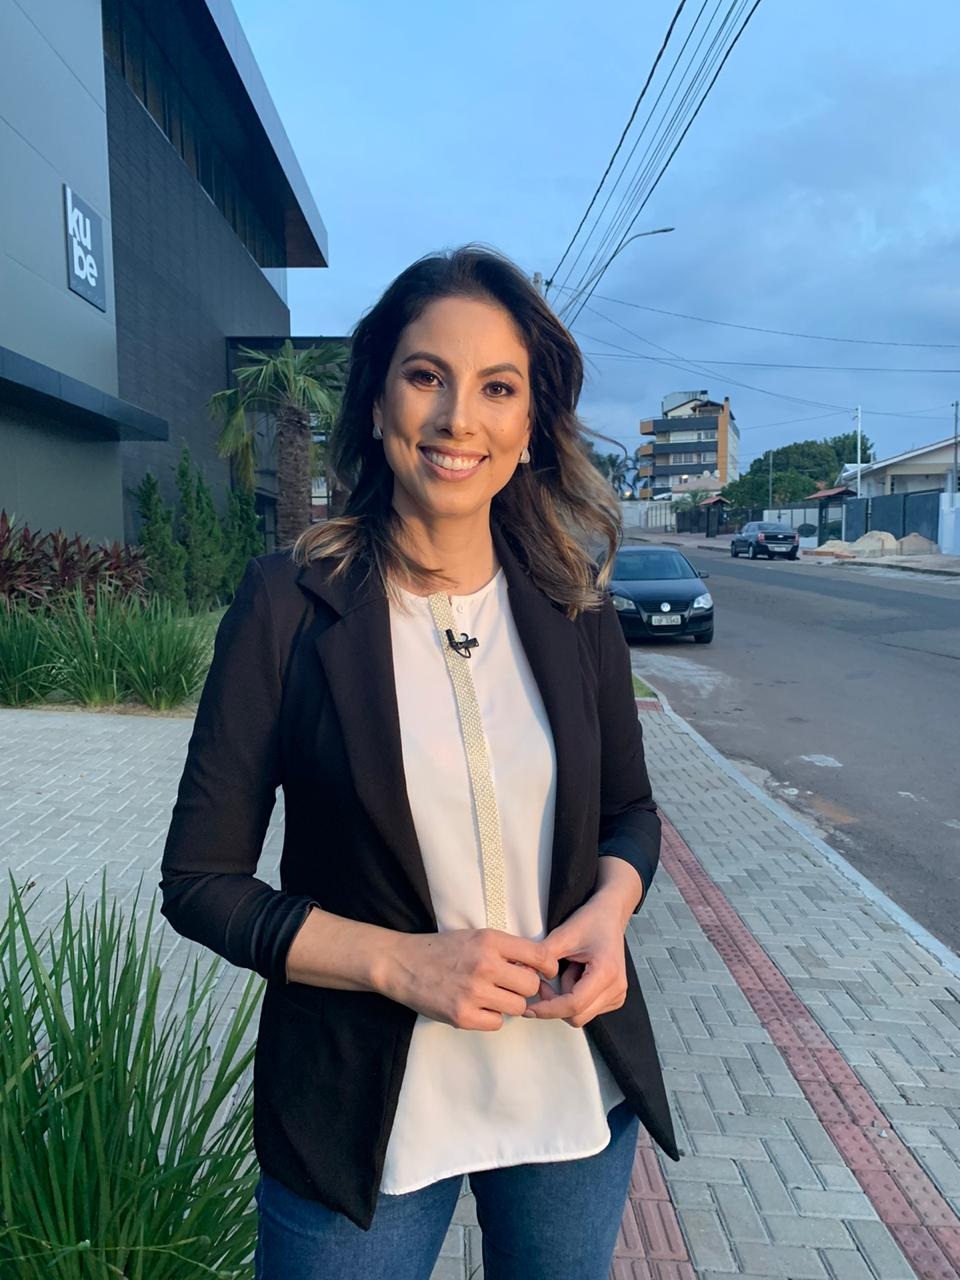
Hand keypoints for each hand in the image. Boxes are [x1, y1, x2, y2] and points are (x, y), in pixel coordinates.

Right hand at [381, 929, 558, 1031]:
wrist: (403, 964)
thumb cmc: (442, 949)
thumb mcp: (476, 937)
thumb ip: (506, 949)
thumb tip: (538, 969)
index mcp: (490, 941)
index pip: (538, 955)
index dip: (548, 967)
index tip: (547, 972)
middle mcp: (484, 965)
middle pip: (531, 985)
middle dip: (525, 987)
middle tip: (512, 986)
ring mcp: (473, 993)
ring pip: (518, 1007)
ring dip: (509, 1004)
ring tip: (492, 995)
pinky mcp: (462, 1016)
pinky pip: (497, 1023)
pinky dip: (491, 1017)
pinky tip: (478, 1006)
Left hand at [524, 860, 640, 1028]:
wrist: (610, 915)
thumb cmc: (592, 921)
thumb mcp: (563, 935)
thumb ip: (541, 956)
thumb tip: (520, 971)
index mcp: (606, 972)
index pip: (573, 1005)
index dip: (548, 1009)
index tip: (530, 1008)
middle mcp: (616, 987)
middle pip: (577, 1016)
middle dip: (555, 1003)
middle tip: (545, 982)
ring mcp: (618, 994)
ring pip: (581, 1015)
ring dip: (566, 999)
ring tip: (567, 971)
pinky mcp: (614, 997)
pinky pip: (588, 1010)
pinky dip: (575, 998)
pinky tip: (576, 976)